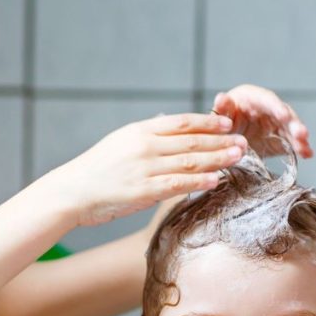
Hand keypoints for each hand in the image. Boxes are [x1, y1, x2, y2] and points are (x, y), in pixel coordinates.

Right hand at [51, 114, 247, 226]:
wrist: (71, 192)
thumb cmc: (96, 170)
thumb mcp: (119, 143)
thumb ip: (147, 136)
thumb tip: (169, 125)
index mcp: (139, 131)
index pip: (182, 123)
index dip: (208, 122)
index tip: (228, 122)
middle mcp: (144, 146)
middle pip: (191, 141)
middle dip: (221, 141)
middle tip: (244, 141)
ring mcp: (144, 168)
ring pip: (189, 161)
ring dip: (217, 158)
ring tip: (239, 156)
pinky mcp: (142, 191)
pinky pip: (177, 184)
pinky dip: (199, 181)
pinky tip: (216, 180)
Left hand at [212, 84, 312, 158]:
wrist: (224, 136)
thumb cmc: (221, 120)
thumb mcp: (220, 114)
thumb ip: (222, 109)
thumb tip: (221, 98)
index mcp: (253, 97)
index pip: (267, 100)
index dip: (276, 108)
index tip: (283, 116)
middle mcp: (268, 108)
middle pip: (284, 114)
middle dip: (293, 124)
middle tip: (301, 134)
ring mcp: (276, 123)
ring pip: (290, 129)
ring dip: (299, 138)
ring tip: (306, 149)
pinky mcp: (280, 138)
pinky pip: (291, 142)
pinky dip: (299, 148)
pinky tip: (308, 154)